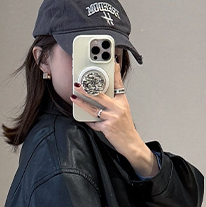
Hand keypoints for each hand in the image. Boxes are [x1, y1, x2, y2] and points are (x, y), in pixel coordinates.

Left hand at [70, 61, 157, 177]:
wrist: (132, 144)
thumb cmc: (126, 128)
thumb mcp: (124, 111)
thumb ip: (114, 101)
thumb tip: (102, 94)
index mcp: (122, 102)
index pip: (118, 83)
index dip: (114, 72)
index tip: (111, 62)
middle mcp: (118, 108)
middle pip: (101, 95)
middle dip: (87, 88)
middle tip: (78, 83)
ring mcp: (113, 118)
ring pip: (94, 108)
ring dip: (82, 102)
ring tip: (74, 97)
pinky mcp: (108, 128)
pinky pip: (94, 123)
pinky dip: (88, 121)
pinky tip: (82, 117)